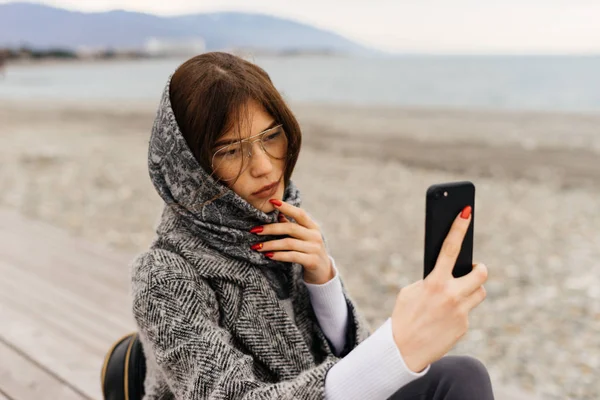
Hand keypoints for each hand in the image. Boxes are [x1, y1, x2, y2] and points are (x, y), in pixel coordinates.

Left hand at [249, 199, 332, 283]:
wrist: (323, 272)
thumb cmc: (309, 251)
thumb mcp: (303, 237)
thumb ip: (292, 226)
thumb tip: (278, 214)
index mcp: (312, 226)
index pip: (299, 213)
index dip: (286, 207)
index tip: (271, 202)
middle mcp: (315, 236)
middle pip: (290, 228)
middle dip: (270, 228)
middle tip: (254, 230)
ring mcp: (314, 249)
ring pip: (288, 243)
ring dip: (270, 244)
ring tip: (257, 246)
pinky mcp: (312, 261)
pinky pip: (292, 256)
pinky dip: (278, 255)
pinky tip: (268, 255)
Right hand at [391, 207, 487, 372]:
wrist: (403, 350)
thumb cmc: (404, 316)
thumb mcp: (411, 292)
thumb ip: (430, 281)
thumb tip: (445, 274)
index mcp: (434, 283)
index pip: (450, 249)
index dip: (458, 228)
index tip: (466, 210)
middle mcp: (451, 295)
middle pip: (480, 273)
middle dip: (479, 269)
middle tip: (473, 269)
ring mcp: (461, 312)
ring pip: (480, 293)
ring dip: (472, 290)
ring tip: (458, 294)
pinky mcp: (464, 327)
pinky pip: (468, 312)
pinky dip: (459, 311)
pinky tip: (444, 318)